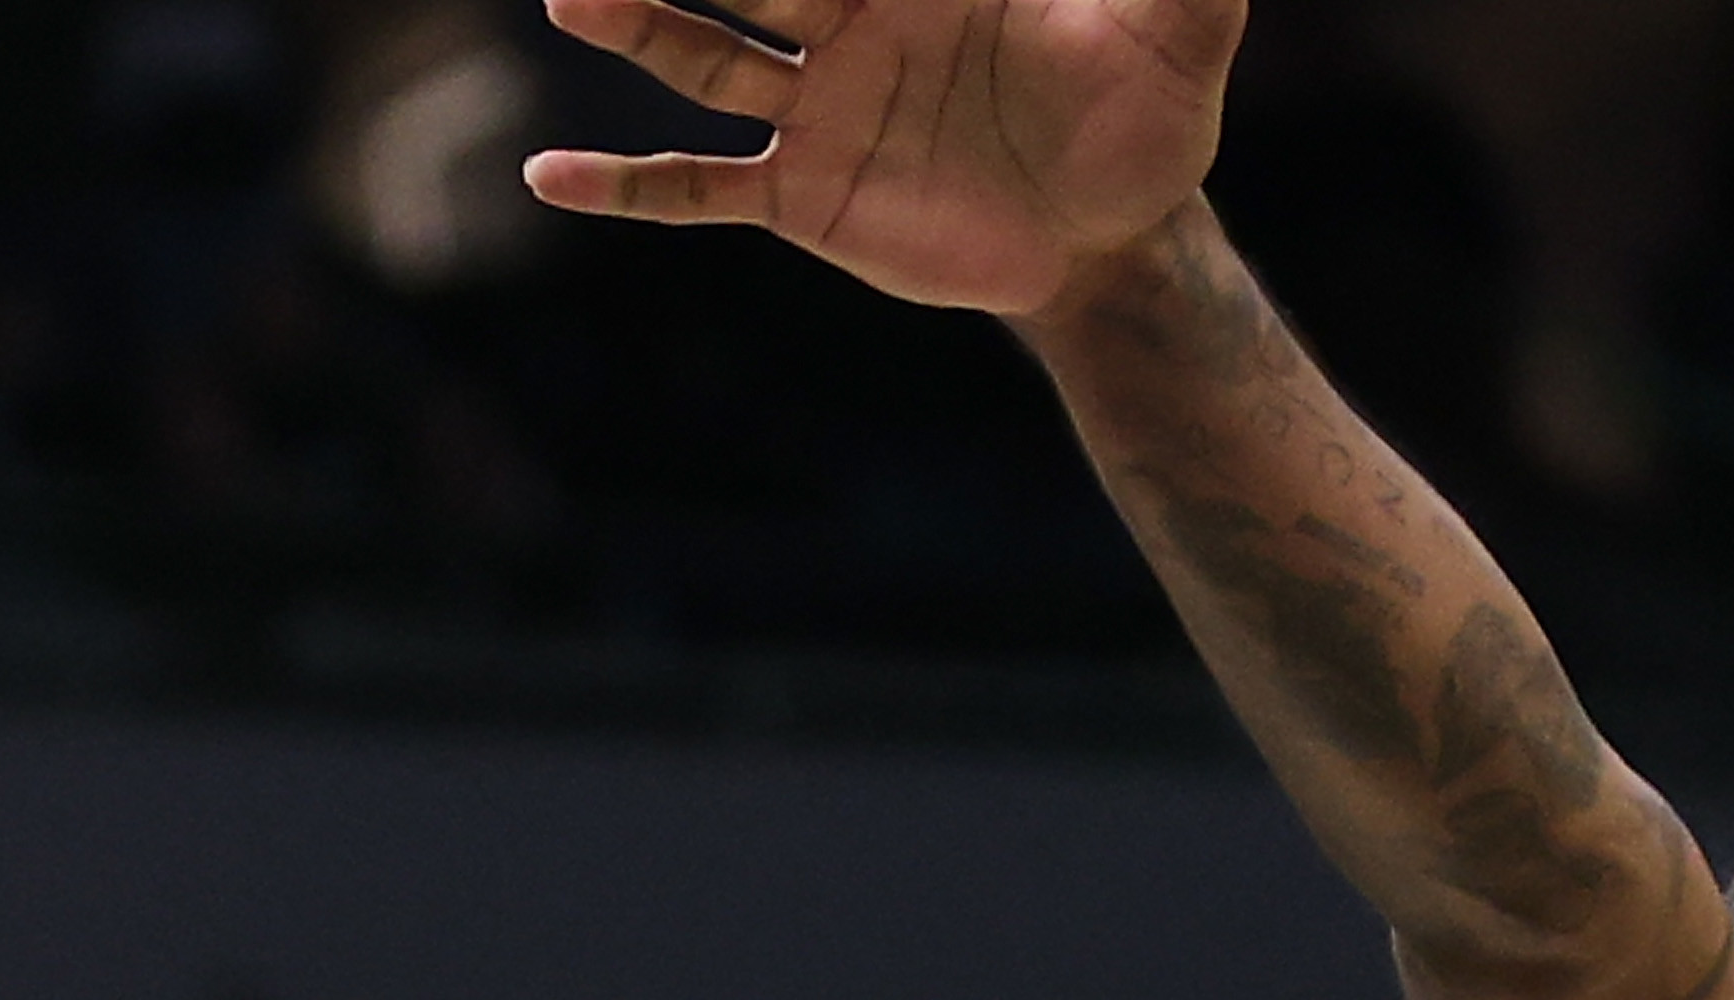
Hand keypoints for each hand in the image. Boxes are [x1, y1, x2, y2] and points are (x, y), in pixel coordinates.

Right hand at [522, 0, 1238, 313]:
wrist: (1115, 242)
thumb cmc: (1149, 121)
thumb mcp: (1184, 33)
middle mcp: (852, 22)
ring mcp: (819, 107)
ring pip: (702, 53)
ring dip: (635, 24)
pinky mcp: (805, 194)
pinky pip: (697, 189)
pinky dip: (625, 189)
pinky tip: (549, 180)